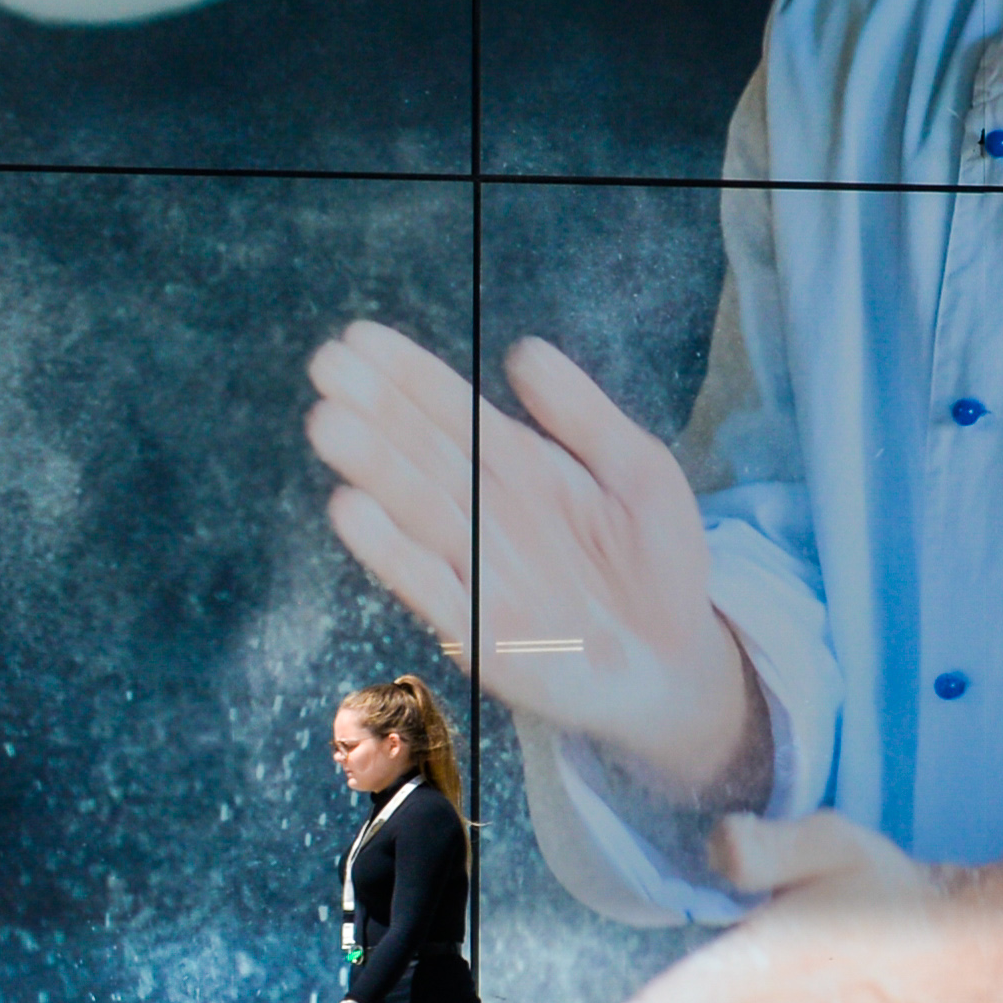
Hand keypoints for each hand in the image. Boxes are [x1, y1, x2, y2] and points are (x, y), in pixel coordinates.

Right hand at [309, 323, 762, 808]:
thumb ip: (583, 414)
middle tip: (326, 363)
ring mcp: (478, 571)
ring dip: (373, 467)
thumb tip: (523, 349)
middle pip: (422, 451)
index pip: (453, 411)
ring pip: (416, 508)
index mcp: (520, 468)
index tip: (359, 337)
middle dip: (375, 408)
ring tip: (329, 421)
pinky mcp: (478, 632)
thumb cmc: (659, 564)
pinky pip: (429, 586)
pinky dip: (393, 551)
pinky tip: (352, 508)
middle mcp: (487, 513)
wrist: (676, 666)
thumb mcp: (638, 472)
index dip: (408, 374)